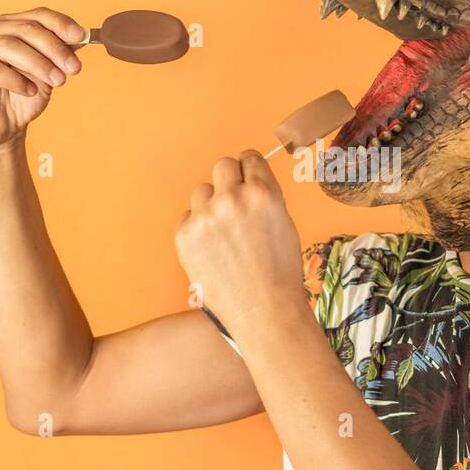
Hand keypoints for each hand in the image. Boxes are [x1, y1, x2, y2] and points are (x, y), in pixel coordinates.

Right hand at [0, 6, 86, 151]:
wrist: (1, 131)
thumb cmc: (21, 99)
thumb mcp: (47, 73)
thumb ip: (60, 53)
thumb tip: (82, 35)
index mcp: (7, 26)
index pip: (35, 15)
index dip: (60, 24)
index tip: (81, 37)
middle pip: (24, 29)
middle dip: (54, 48)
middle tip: (73, 68)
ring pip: (7, 45)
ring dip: (38, 63)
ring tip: (56, 82)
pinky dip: (14, 79)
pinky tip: (29, 91)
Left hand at [174, 151, 306, 331]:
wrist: (264, 311)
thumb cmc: (280, 272)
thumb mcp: (284, 222)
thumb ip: (265, 196)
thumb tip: (248, 179)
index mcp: (262, 194)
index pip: (249, 158)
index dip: (251, 170)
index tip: (248, 179)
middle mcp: (232, 200)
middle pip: (223, 166)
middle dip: (230, 181)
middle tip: (236, 204)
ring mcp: (205, 218)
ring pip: (202, 190)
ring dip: (212, 204)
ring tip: (225, 233)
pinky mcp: (185, 236)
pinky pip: (188, 217)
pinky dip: (198, 229)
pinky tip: (213, 249)